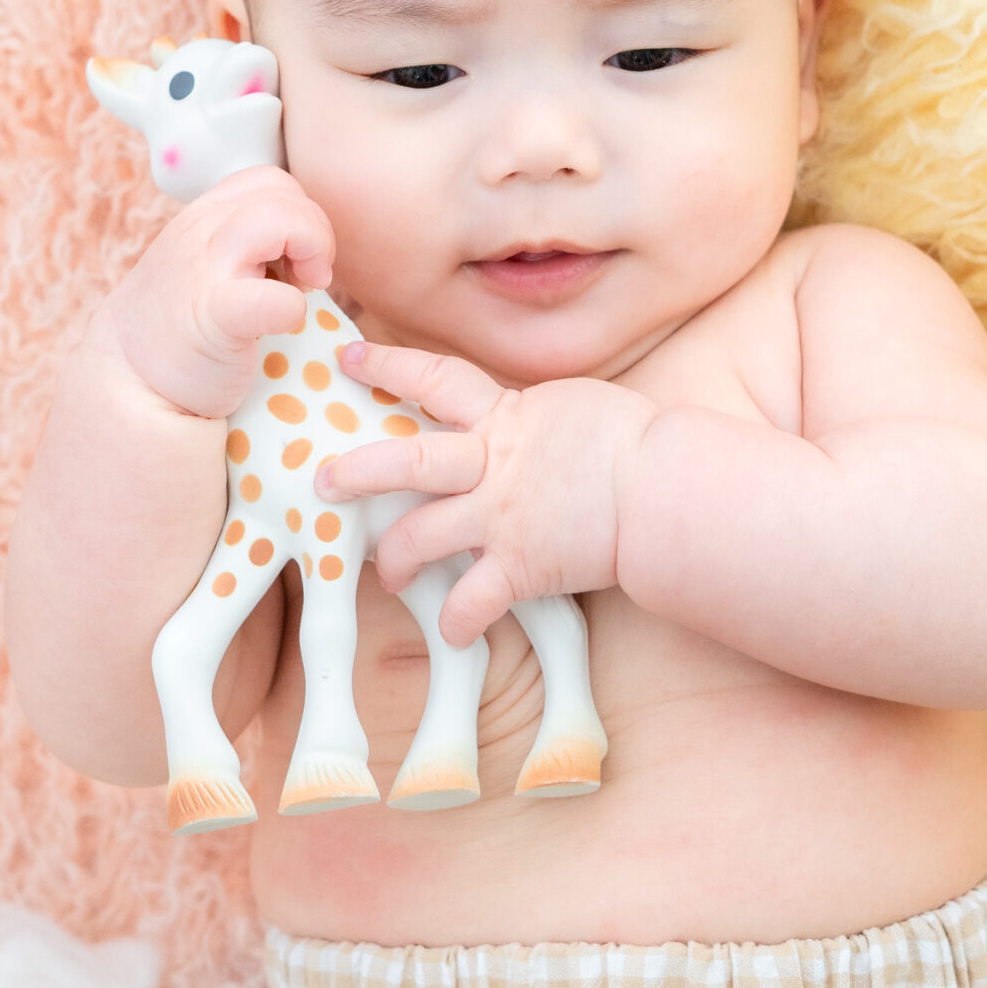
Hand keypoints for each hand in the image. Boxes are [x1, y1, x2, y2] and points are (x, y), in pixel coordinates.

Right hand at [104, 165, 334, 418]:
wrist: (125, 381)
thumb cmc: (179, 327)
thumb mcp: (204, 263)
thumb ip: (241, 243)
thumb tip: (303, 249)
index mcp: (203, 217)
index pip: (269, 181)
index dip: (298, 212)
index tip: (294, 261)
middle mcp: (201, 232)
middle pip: (283, 190)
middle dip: (314, 232)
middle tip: (305, 279)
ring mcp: (205, 271)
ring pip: (281, 218)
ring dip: (312, 251)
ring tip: (300, 290)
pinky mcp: (214, 317)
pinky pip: (273, 297)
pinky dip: (292, 309)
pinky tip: (282, 326)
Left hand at [314, 342, 658, 647]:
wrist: (664, 488)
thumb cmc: (636, 441)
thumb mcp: (575, 406)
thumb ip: (533, 415)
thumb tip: (523, 417)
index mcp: (505, 417)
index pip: (433, 378)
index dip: (386, 364)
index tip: (347, 355)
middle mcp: (490, 465)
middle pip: (404, 462)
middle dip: (356, 472)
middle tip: (322, 481)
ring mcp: (499, 518)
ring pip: (420, 536)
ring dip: (395, 559)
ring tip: (386, 574)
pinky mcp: (518, 567)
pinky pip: (471, 602)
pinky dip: (458, 621)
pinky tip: (453, 632)